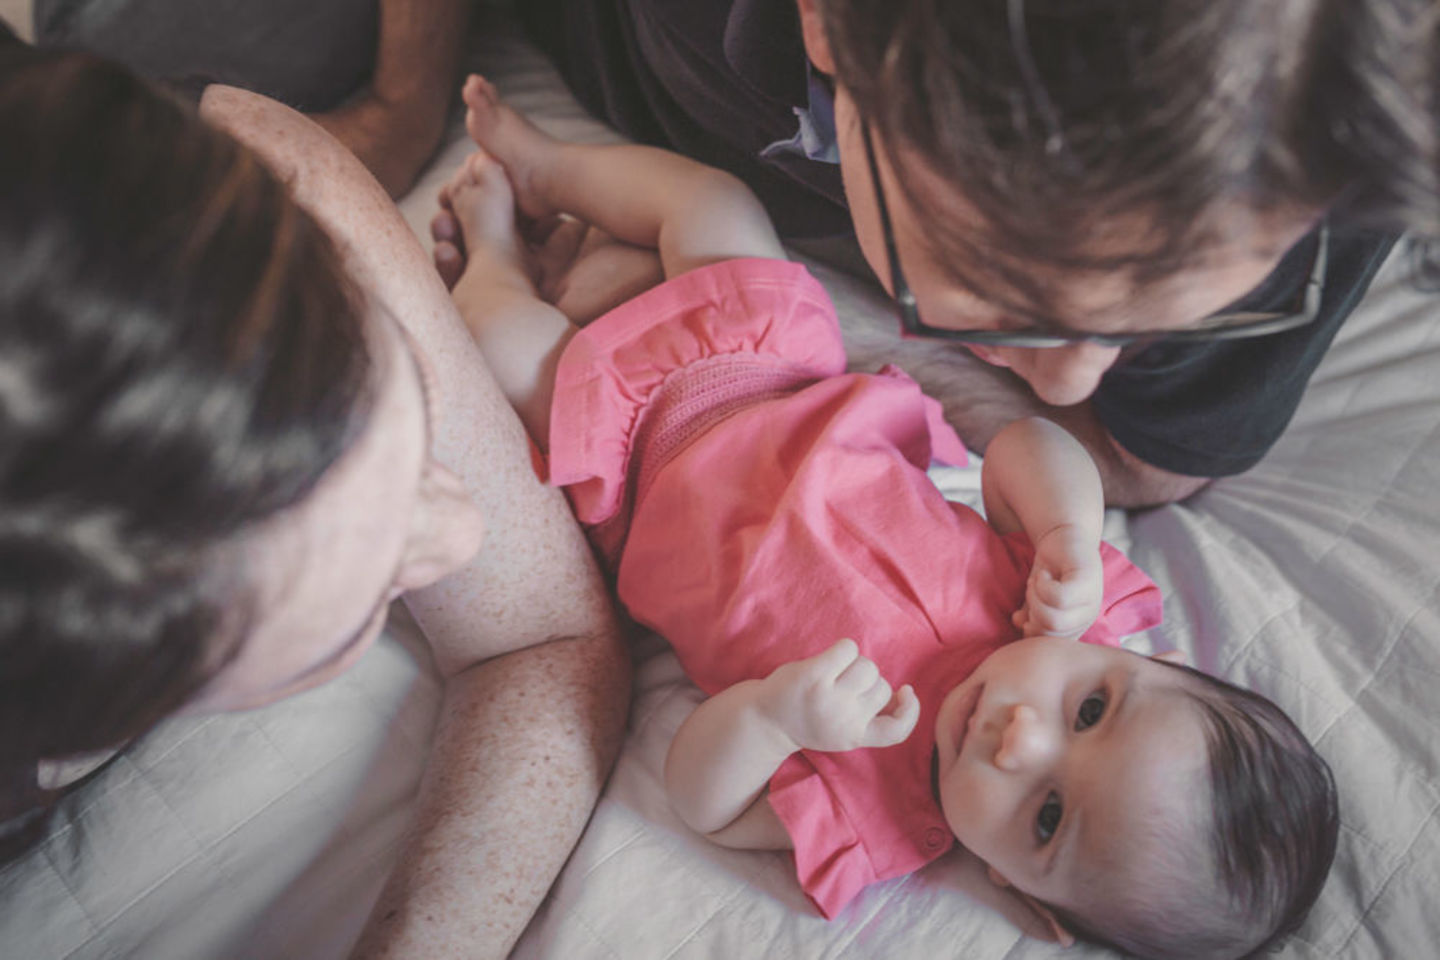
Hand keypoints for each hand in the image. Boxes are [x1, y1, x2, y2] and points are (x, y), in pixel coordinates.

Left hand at [759, 639, 919, 752]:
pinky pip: (849, 648)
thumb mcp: (842, 732)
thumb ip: (868, 719)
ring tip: (834, 673)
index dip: (911, 711)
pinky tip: (829, 658)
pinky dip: (843, 649)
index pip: (896, 731)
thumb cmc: (809, 719)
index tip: (906, 693)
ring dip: (855, 664)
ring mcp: (830, 697)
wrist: (766, 719)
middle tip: (842, 686)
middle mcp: (845, 721)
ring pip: (868, 667)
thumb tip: (901, 694)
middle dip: (868, 681)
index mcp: (855, 738)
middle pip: (882, 686)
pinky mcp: (815, 675)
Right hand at [1013, 524, 1102, 638]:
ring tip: (1038, 581)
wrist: (1063, 536)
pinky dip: (1042, 584)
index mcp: (1077, 626)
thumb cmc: (1050, 568)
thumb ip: (1029, 615)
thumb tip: (1019, 625)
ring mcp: (1091, 599)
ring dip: (1035, 597)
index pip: (1048, 642)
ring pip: (1053, 617)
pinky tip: (1044, 573)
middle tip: (1032, 590)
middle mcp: (1088, 616)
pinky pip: (1059, 597)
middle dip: (1032, 611)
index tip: (1028, 607)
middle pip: (1050, 632)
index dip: (1030, 627)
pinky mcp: (1087, 581)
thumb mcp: (1037, 597)